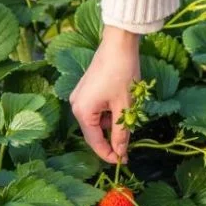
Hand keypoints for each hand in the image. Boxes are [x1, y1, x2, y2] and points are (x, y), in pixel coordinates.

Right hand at [70, 26, 140, 162]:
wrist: (119, 44)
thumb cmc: (122, 73)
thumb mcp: (125, 106)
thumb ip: (122, 133)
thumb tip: (121, 153)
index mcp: (82, 111)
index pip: (95, 142)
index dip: (109, 154)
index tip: (124, 161)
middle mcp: (76, 105)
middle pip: (94, 132)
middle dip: (111, 138)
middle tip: (129, 145)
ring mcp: (79, 97)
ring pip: (97, 121)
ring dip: (112, 123)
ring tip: (128, 113)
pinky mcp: (85, 90)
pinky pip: (96, 110)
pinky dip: (109, 112)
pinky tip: (121, 104)